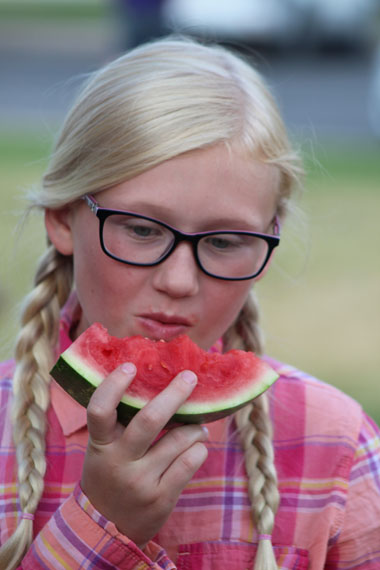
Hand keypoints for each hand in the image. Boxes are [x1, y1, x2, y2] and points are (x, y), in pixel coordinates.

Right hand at [81, 363, 207, 548]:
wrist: (107, 529)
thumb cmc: (109, 475)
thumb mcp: (103, 450)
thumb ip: (121, 424)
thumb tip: (156, 383)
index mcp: (100, 446)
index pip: (100, 410)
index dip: (113, 385)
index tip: (130, 366)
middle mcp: (119, 463)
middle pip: (150, 420)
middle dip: (174, 394)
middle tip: (190, 376)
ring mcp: (141, 481)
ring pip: (180, 440)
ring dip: (194, 427)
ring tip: (198, 425)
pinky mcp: (161, 497)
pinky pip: (191, 461)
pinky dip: (198, 448)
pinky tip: (196, 446)